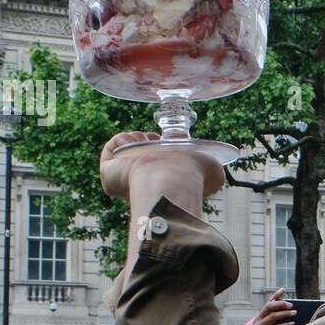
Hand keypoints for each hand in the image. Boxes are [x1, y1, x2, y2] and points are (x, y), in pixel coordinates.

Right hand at [99, 131, 224, 200]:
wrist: (170, 180)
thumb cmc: (193, 179)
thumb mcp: (212, 172)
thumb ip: (214, 170)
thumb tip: (215, 170)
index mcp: (164, 185)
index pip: (158, 165)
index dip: (160, 148)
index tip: (164, 139)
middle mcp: (142, 185)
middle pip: (138, 159)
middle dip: (144, 143)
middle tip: (152, 139)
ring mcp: (124, 182)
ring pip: (123, 155)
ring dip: (132, 141)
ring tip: (143, 139)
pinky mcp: (109, 176)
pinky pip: (109, 153)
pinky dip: (120, 141)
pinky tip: (133, 141)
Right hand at [232, 289, 296, 324]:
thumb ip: (273, 324)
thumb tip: (289, 318)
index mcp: (259, 318)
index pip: (268, 304)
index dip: (275, 296)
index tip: (283, 289)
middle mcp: (258, 320)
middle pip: (269, 307)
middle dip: (280, 303)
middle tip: (291, 304)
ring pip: (272, 316)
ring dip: (284, 313)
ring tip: (295, 313)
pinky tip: (291, 324)